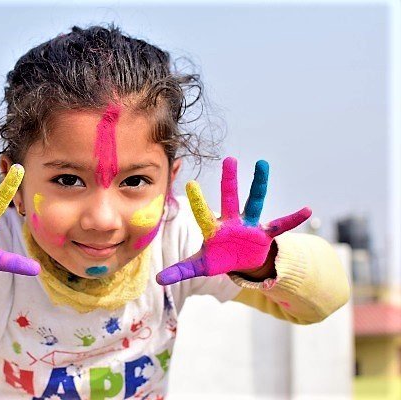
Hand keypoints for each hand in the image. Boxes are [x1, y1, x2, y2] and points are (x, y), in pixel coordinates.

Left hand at [156, 157, 310, 284]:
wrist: (241, 262)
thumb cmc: (218, 258)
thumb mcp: (200, 266)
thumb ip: (180, 270)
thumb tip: (156, 280)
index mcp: (213, 229)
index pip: (203, 214)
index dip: (198, 201)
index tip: (190, 183)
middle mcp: (231, 222)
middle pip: (229, 198)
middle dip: (229, 180)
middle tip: (229, 158)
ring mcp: (249, 225)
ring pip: (255, 202)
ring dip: (259, 185)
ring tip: (263, 164)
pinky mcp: (265, 234)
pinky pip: (281, 225)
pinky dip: (293, 219)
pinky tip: (307, 210)